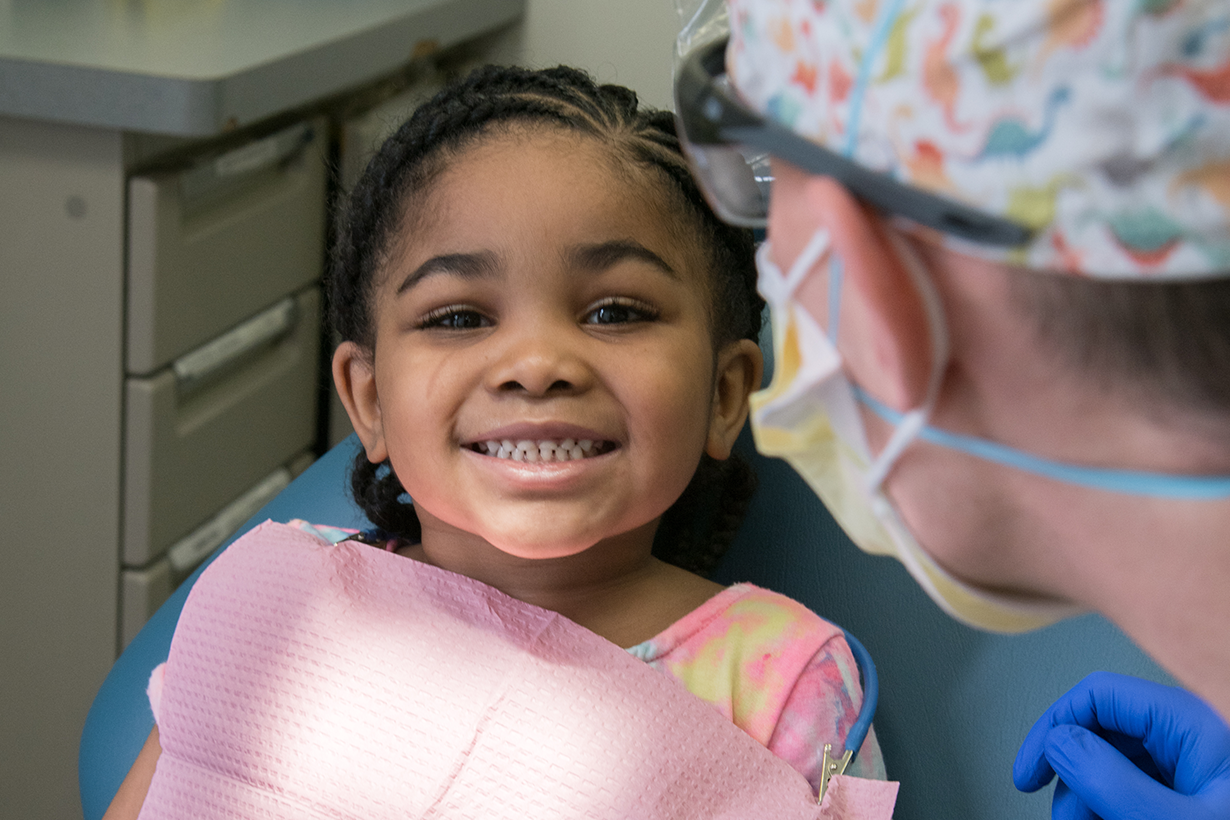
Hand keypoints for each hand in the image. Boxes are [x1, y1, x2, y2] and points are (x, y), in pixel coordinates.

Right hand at [1013, 672, 1229, 819]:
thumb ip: (1113, 781)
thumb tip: (1059, 743)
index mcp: (1192, 725)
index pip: (1098, 696)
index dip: (1053, 728)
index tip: (1029, 774)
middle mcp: (1190, 737)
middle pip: (1101, 734)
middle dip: (1072, 780)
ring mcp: (1191, 767)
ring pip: (1113, 767)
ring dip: (1090, 802)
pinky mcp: (1191, 792)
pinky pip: (1135, 790)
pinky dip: (1113, 811)